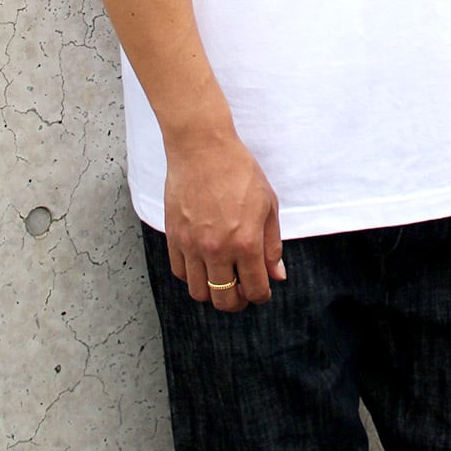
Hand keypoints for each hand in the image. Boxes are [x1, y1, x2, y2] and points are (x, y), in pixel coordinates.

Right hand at [163, 131, 284, 312]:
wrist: (202, 148)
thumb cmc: (239, 171)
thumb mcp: (268, 204)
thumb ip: (272, 245)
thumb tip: (276, 275)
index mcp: (246, 242)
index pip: (255, 290)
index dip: (261, 296)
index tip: (261, 290)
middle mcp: (217, 249)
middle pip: (225, 300)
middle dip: (237, 302)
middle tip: (241, 290)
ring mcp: (192, 244)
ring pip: (199, 292)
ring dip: (213, 292)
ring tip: (221, 278)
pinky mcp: (174, 236)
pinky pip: (180, 272)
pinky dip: (192, 275)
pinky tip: (203, 263)